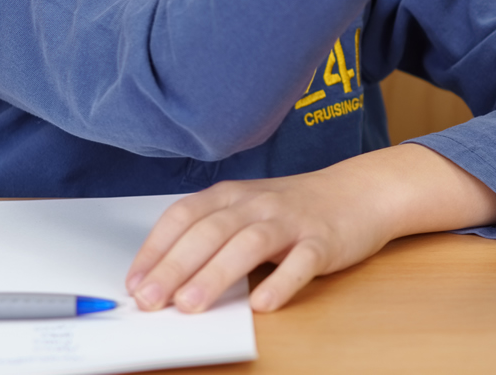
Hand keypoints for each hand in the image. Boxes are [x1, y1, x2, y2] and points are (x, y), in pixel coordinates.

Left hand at [123, 143, 495, 313]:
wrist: (361, 191)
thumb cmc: (295, 209)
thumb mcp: (247, 210)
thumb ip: (211, 237)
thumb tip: (163, 278)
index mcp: (233, 195)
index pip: (184, 216)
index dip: (156, 248)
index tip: (134, 282)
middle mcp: (258, 204)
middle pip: (211, 231)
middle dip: (175, 266)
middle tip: (151, 300)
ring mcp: (292, 221)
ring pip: (249, 244)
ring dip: (216, 274)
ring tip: (191, 304)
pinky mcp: (324, 241)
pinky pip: (301, 262)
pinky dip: (281, 282)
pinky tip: (263, 303)